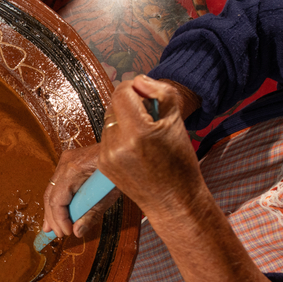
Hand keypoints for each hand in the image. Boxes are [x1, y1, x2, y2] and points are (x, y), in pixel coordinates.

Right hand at [41, 143, 121, 239]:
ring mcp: (65, 161)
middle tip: (56, 234)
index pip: (57, 199)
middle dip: (52, 217)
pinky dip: (58, 199)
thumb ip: (91, 214)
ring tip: (51, 228)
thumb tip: (77, 231)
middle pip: (50, 195)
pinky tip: (56, 213)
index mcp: (73, 170)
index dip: (59, 219)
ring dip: (52, 210)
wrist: (125, 148)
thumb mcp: (108, 195)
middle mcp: (65, 163)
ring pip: (52, 190)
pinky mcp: (69, 163)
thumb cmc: (119, 169)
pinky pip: (58, 184)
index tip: (66, 233)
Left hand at [97, 75, 204, 216]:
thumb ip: (160, 92)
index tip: (147, 95)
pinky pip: (107, 137)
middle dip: (130, 104)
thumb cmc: (180, 163)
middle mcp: (117, 144)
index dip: (135, 88)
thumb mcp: (177, 120)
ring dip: (124, 120)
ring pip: (109, 120)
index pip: (122, 92)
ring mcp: (107, 156)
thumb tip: (139, 81)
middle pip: (114, 104)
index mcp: (137, 132)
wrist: (174, 201)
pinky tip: (136, 148)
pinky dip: (119, 136)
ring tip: (144, 135)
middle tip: (150, 117)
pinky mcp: (103, 164)